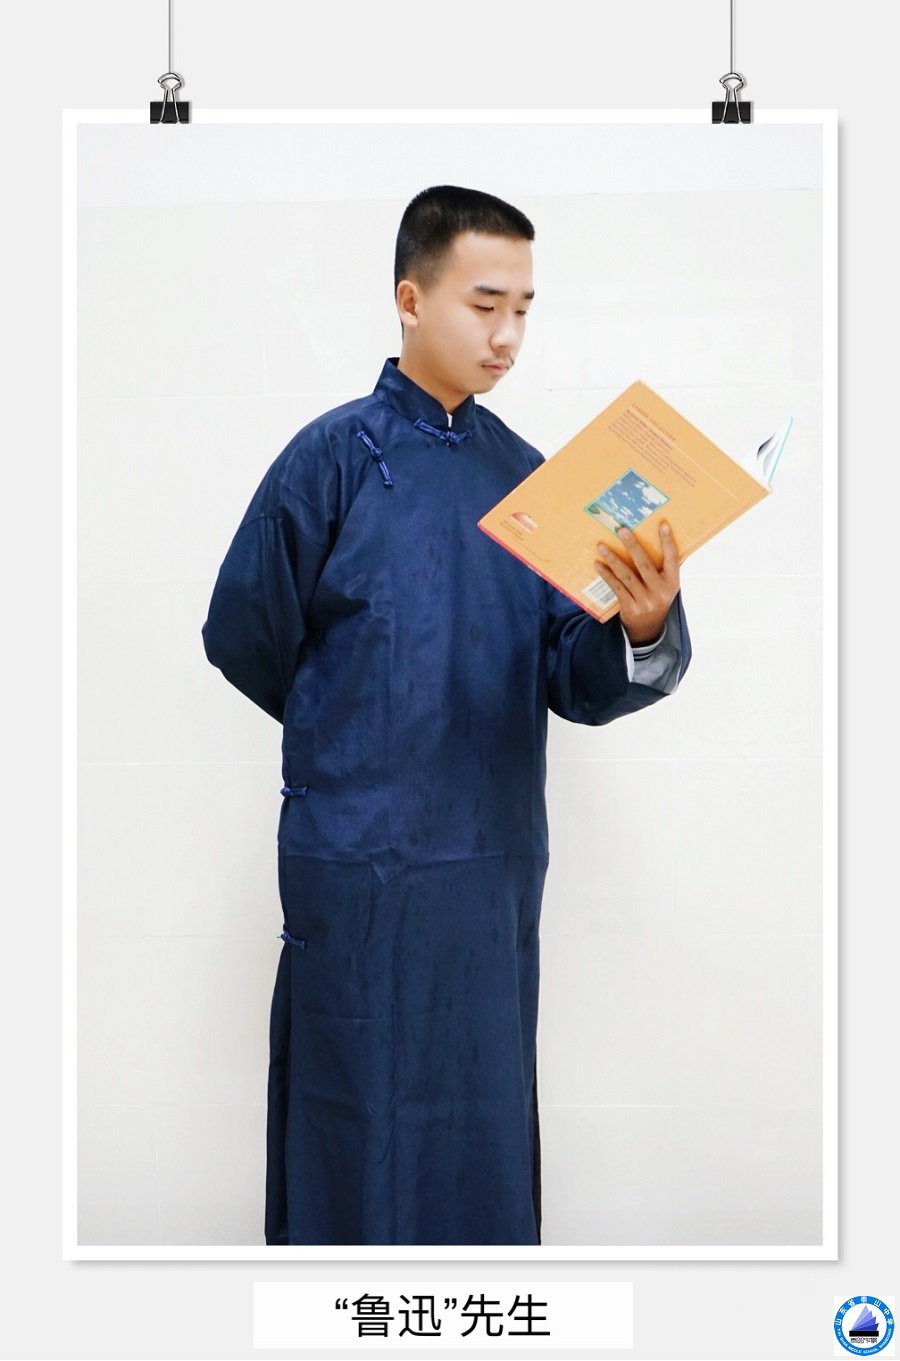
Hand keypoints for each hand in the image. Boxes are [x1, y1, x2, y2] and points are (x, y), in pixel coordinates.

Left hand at [594, 522, 679, 645]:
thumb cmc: (657, 597)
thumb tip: (663, 539)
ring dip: (613, 559)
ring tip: (601, 546)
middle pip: (645, 564)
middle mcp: (660, 591)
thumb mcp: (667, 585)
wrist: (648, 628)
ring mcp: (645, 601)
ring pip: (626, 576)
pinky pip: (617, 587)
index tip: (663, 524)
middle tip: (621, 530)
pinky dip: (607, 575)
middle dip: (632, 546)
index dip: (668, 541)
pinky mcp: (630, 607)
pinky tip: (598, 565)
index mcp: (672, 582)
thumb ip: (665, 567)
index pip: (672, 558)